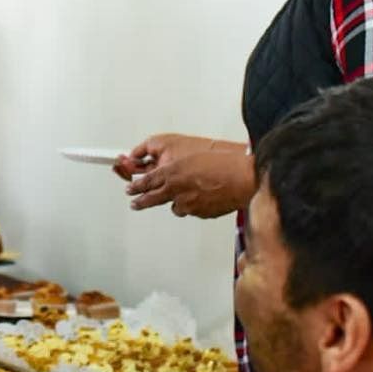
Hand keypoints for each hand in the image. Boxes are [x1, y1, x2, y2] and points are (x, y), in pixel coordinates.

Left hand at [120, 134, 253, 218]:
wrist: (243, 178)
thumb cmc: (224, 164)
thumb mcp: (194, 158)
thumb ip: (179, 169)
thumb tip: (173, 176)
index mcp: (174, 172)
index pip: (148, 181)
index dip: (137, 186)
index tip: (130, 189)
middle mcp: (177, 189)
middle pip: (152, 198)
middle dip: (141, 201)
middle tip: (134, 203)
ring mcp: (188, 204)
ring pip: (175, 206)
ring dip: (178, 202)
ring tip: (190, 195)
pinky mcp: (199, 213)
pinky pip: (193, 211)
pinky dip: (196, 206)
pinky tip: (206, 197)